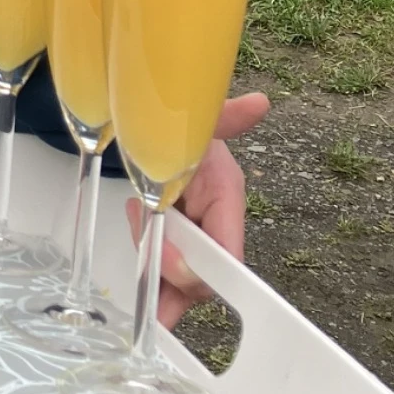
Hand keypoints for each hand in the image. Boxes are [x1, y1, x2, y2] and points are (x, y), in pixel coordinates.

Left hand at [134, 91, 269, 327]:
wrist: (154, 128)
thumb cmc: (181, 126)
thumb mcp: (198, 122)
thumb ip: (223, 118)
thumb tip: (259, 103)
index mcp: (227, 198)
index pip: (228, 252)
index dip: (202, 264)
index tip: (167, 248)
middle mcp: (214, 226)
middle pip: (202, 276)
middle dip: (170, 269)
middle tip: (143, 240)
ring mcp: (192, 239)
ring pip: (178, 281)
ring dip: (153, 268)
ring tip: (135, 216)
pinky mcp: (171, 244)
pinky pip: (164, 277)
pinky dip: (152, 286)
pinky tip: (139, 290)